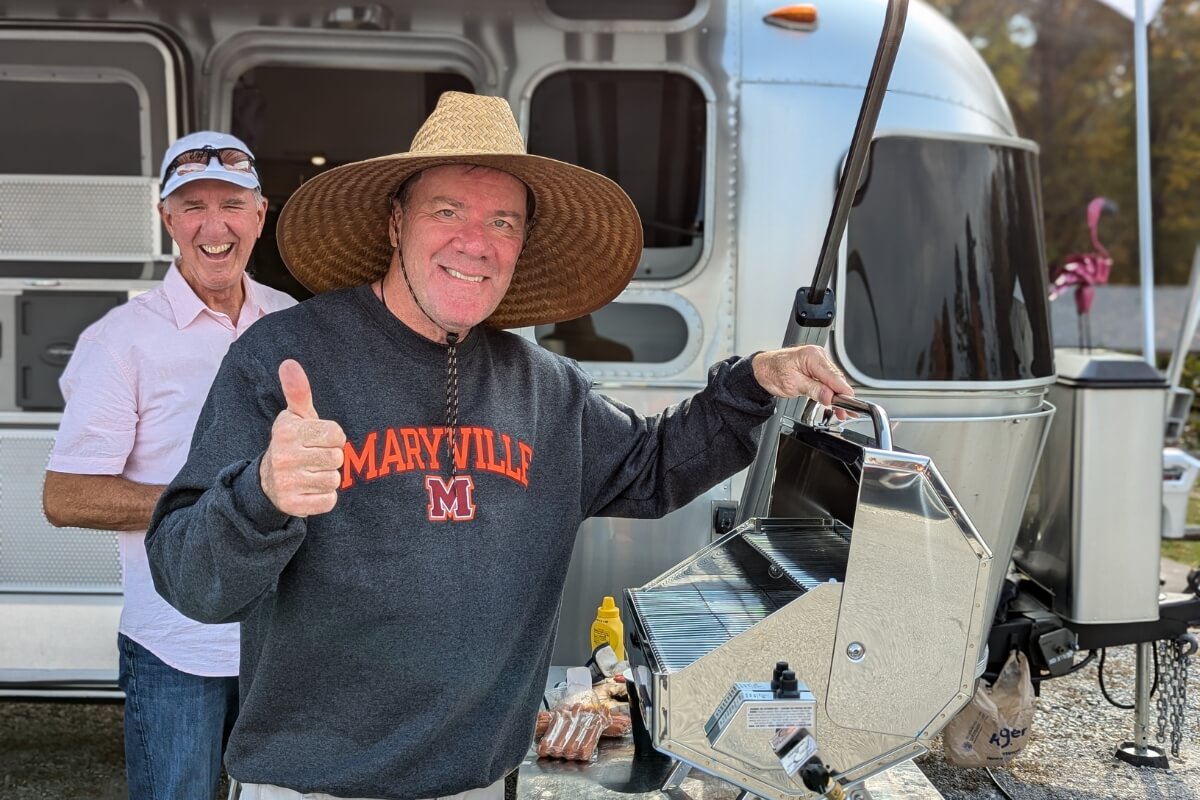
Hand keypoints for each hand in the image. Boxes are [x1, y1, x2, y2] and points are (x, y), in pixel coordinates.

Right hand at [260, 359, 345, 516]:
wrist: (270, 482)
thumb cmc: (294, 443)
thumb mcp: (296, 416)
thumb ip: (298, 391)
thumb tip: (289, 363)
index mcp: (287, 431)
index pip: (337, 434)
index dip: (334, 438)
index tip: (320, 439)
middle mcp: (283, 456)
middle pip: (337, 457)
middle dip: (331, 458)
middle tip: (314, 458)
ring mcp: (286, 482)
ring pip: (334, 479)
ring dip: (328, 478)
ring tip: (311, 473)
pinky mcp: (292, 505)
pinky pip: (329, 501)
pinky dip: (325, 497)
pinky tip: (310, 489)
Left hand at [751, 346, 853, 413]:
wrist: (762, 370)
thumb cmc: (772, 372)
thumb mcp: (793, 384)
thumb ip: (814, 390)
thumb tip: (830, 397)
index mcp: (812, 356)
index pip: (834, 376)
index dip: (843, 392)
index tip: (849, 404)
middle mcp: (817, 355)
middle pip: (837, 378)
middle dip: (842, 396)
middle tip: (845, 412)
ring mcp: (818, 360)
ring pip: (834, 380)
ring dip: (837, 395)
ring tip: (841, 410)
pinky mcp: (816, 367)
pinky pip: (828, 379)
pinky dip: (831, 390)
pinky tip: (833, 400)